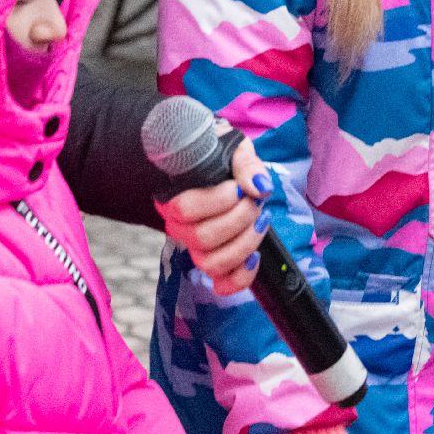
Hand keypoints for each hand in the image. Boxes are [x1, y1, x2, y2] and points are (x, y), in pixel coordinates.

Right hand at [155, 137, 269, 294]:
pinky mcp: (215, 263)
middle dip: (238, 218)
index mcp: (173, 197)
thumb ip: (245, 164)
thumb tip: (259, 187)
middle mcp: (179, 227)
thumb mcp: (234, 149)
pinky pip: (222, 284)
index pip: (184, 210)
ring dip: (244, 243)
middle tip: (254, 200)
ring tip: (260, 219)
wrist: (227, 169)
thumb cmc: (223, 156)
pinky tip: (255, 257)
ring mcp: (196, 248)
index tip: (238, 188)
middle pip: (202, 238)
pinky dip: (241, 276)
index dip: (216, 202)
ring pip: (211, 263)